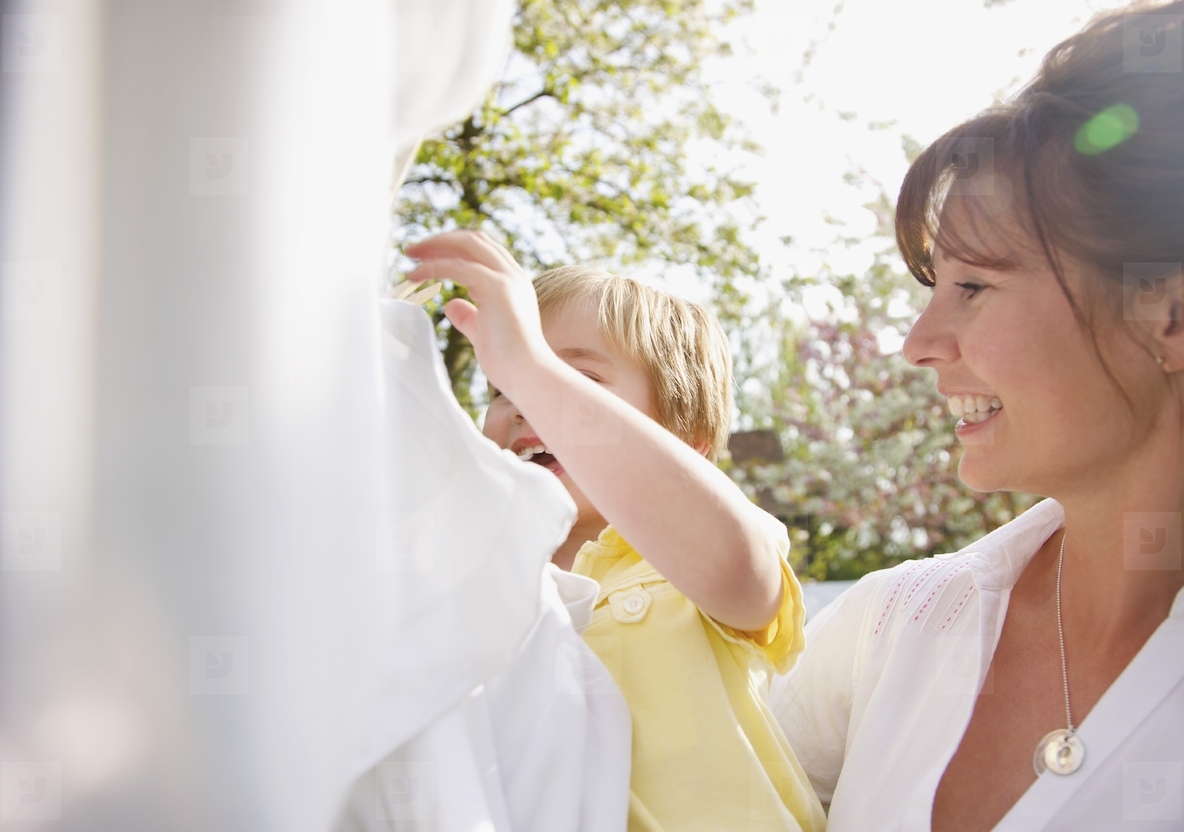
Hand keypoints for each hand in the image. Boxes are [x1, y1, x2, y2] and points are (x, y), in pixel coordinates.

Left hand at [404, 230, 552, 397]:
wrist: (528, 375)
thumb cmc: (509, 361)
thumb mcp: (482, 331)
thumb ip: (469, 315)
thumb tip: (450, 305)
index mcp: (512, 283)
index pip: (482, 250)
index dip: (453, 246)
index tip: (426, 255)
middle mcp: (512, 275)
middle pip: (474, 239)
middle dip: (441, 240)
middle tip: (412, 251)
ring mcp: (507, 279)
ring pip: (467, 245)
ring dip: (435, 247)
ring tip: (410, 257)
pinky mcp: (497, 288)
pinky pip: (458, 266)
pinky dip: (434, 266)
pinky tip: (415, 276)